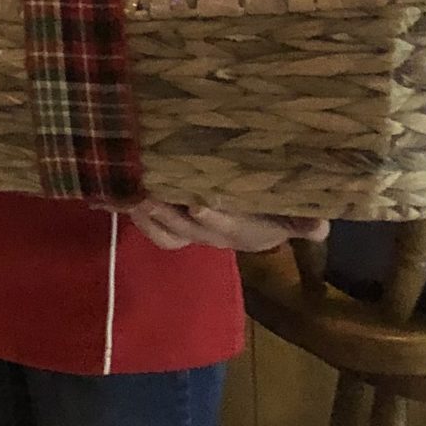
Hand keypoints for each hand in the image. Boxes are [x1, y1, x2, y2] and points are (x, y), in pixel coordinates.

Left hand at [124, 200, 328, 252]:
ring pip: (162, 232)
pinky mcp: (165, 219)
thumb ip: (304, 220)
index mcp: (239, 231)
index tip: (200, 203)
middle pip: (184, 231)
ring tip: (130, 191)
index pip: (226, 228)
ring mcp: (186, 230)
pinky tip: (104, 194)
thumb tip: (321, 226)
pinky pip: (144, 222)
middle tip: (151, 193)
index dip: (213, 218)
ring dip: (144, 215)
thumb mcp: (291, 214)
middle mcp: (209, 234)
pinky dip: (124, 210)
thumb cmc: (272, 209)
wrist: (256, 219)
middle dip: (167, 214)